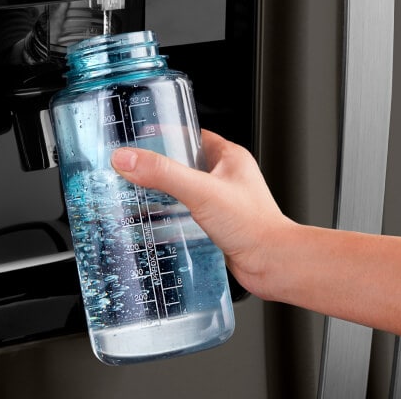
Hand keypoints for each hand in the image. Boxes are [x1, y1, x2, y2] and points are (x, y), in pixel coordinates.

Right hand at [110, 130, 296, 298]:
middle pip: (184, 165)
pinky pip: (188, 215)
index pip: (192, 136)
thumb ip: (163, 173)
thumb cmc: (253, 225)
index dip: (165, 136)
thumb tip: (128, 158)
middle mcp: (226, 177)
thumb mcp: (201, 191)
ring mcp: (222, 202)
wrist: (272, 264)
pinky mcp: (217, 225)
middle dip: (158, 169)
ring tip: (136, 196)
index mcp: (229, 157)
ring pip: (185, 191)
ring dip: (162, 195)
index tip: (140, 138)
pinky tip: (154, 225)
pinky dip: (170, 218)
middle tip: (131, 171)